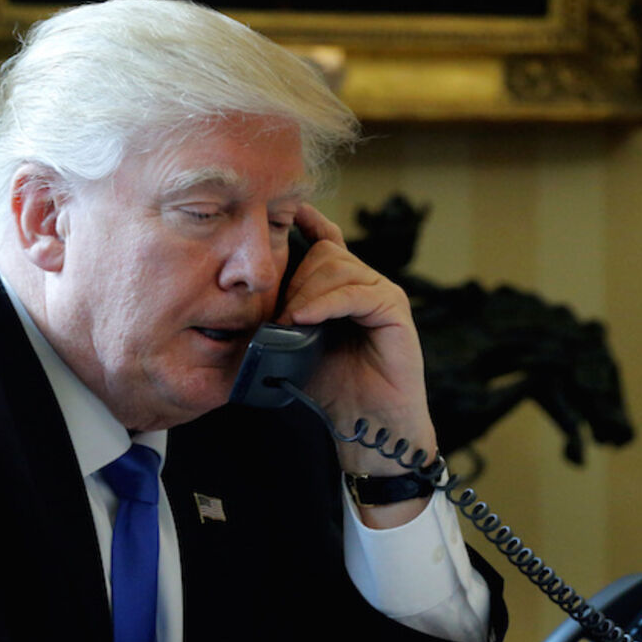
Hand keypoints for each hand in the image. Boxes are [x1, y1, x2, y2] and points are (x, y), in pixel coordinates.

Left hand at [278, 205, 437, 526]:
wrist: (366, 424)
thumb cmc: (333, 387)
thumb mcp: (295, 345)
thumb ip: (282, 316)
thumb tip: (247, 297)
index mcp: (343, 287)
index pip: (325, 240)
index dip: (305, 223)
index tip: (277, 217)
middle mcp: (366, 284)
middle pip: (325, 253)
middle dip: (294, 277)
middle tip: (279, 314)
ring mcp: (383, 294)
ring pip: (338, 268)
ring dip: (305, 292)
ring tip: (290, 322)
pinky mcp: (394, 310)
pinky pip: (356, 292)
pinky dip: (326, 303)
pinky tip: (305, 318)